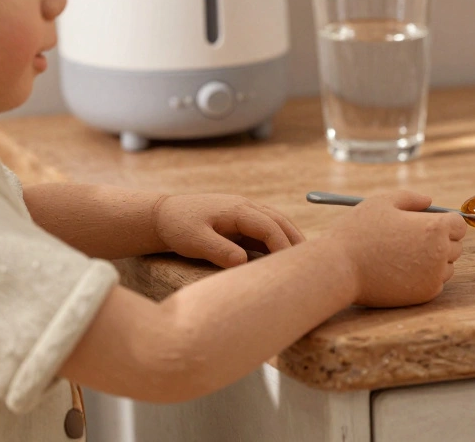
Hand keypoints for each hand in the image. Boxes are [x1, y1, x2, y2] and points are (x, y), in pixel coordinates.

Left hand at [153, 194, 304, 267]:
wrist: (163, 214)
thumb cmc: (177, 227)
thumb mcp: (193, 241)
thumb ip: (218, 251)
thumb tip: (242, 262)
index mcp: (236, 209)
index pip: (269, 227)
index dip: (283, 246)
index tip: (291, 267)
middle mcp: (245, 206)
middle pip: (280, 221)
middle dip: (296, 241)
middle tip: (311, 264)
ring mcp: (244, 211)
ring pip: (276, 222)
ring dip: (290, 238)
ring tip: (302, 261)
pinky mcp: (241, 220)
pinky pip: (266, 228)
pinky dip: (279, 239)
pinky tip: (283, 255)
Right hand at [324, 191, 466, 306]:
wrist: (339, 269)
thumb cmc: (358, 232)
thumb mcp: (382, 202)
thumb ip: (410, 198)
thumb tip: (430, 202)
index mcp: (434, 228)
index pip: (459, 224)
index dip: (444, 222)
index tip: (427, 224)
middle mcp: (440, 253)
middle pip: (456, 245)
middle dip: (440, 241)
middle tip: (412, 240)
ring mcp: (434, 277)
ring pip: (447, 266)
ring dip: (434, 261)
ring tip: (403, 256)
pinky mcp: (425, 295)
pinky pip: (436, 283)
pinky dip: (424, 278)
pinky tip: (401, 271)